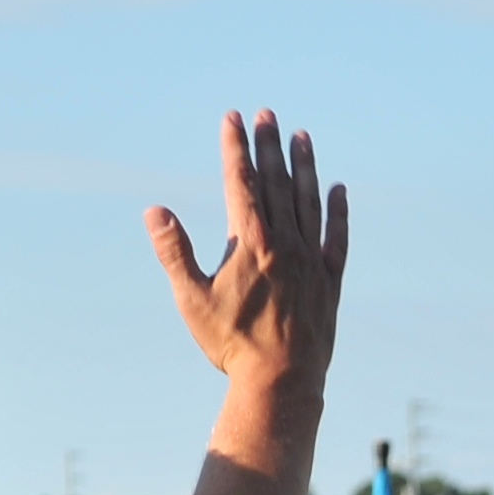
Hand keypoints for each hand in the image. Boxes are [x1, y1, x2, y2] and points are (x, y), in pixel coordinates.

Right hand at [146, 112, 346, 398]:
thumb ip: (174, 252)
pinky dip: (337, 211)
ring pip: (308, 201)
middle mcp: (284, 242)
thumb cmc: (231, 343)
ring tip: (301, 137)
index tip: (232, 118)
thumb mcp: (192, 298)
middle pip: (276, 181)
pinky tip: (338, 189)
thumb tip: (155, 211)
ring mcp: (311, 259)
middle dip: (269, 145)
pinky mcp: (330, 279)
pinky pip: (336, 236)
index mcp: (250, 242)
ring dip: (305, 167)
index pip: (241, 181)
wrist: (281, 380)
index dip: (235, 146)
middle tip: (267, 113)